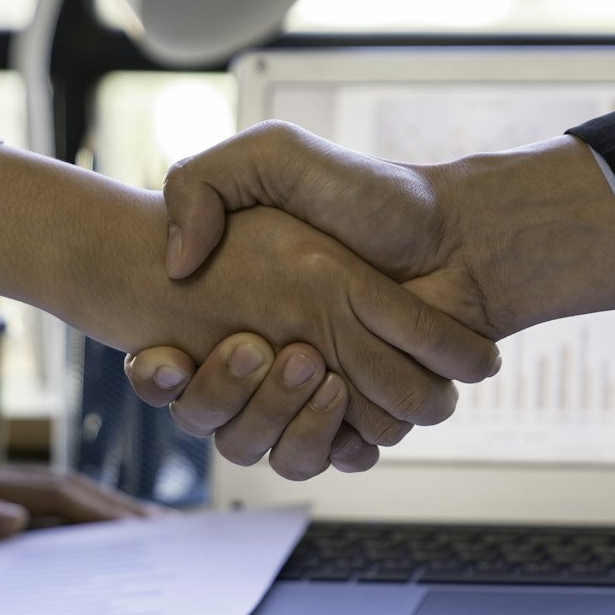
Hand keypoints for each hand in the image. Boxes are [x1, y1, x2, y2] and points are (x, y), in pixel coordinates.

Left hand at [0, 447, 157, 545]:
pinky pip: (27, 508)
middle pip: (65, 490)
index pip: (56, 495)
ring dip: (93, 510)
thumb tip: (19, 521)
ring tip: (132, 530)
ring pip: (50, 496)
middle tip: (160, 528)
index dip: (104, 510)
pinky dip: (60, 517)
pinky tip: (69, 532)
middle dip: (115, 507)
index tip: (145, 526)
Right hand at [118, 124, 614, 473]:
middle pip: (215, 422)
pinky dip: (337, 441)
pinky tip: (339, 397)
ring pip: (267, 450)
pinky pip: (333, 458)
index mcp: (235, 314)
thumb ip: (203, 183)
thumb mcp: (274, 155)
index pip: (164, 372)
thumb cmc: (371, 195)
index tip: (168, 355)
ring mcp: (317, 397)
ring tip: (313, 366)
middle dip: (228, 392)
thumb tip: (177, 264)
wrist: (460, 235)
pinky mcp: (365, 420)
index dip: (155, 376)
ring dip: (282, 416)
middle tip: (257, 346)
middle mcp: (268, 363)